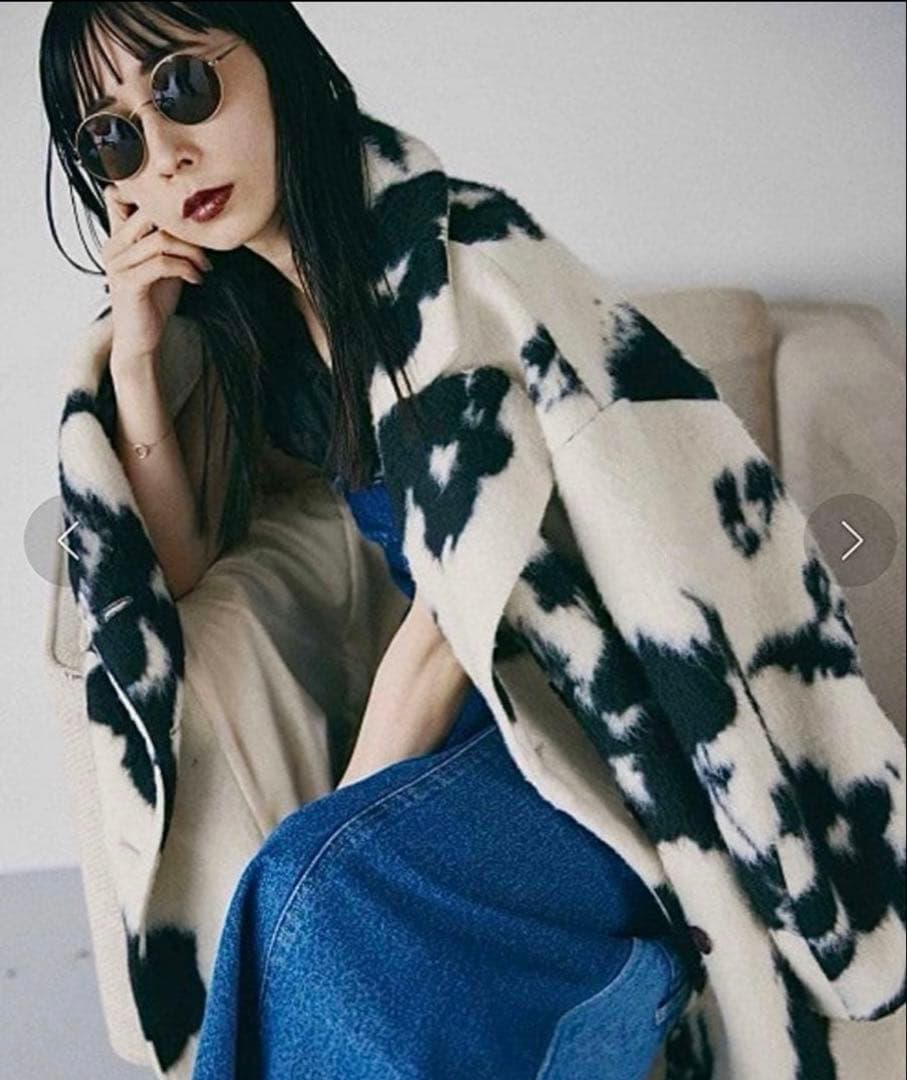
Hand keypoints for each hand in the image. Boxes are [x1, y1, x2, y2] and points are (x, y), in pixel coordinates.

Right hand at [100, 184, 212, 373]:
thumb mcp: (162, 264)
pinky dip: (186, 268)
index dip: (147, 194)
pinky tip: (196, 278)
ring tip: (204, 265)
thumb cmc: (152, 302)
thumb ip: (169, 241)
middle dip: (184, 227)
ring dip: (192, 252)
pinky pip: (163, 264)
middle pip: (148, 212)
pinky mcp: (128, 282)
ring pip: (161, 240)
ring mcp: (118, 263)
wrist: (140, 338)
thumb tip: (196, 223)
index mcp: (118, 238)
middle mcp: (113, 246)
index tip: (182, 210)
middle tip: (204, 244)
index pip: (119, 195)